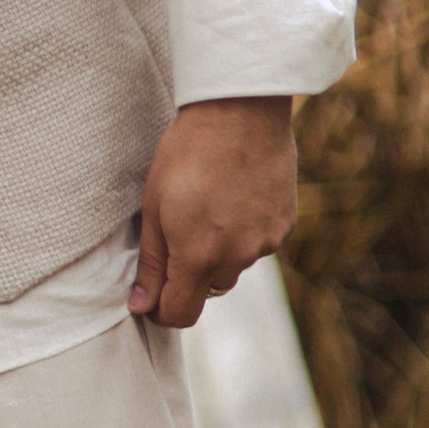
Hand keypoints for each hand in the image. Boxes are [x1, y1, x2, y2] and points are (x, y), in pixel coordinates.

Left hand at [129, 96, 297, 327]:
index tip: (149, 298)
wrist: (239, 114)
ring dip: (219, 249)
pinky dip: (243, 231)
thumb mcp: (154, 206)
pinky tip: (233, 196)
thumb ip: (151, 262)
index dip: (161, 312)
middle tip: (175, 229)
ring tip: (206, 203)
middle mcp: (238, 258)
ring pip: (235, 264)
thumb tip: (141, 305)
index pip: (182, 313)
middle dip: (189, 272)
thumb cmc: (186, 155)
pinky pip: (258, 242)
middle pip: (209, 288)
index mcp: (199, 257)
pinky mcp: (286, 225)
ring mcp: (267, 242)